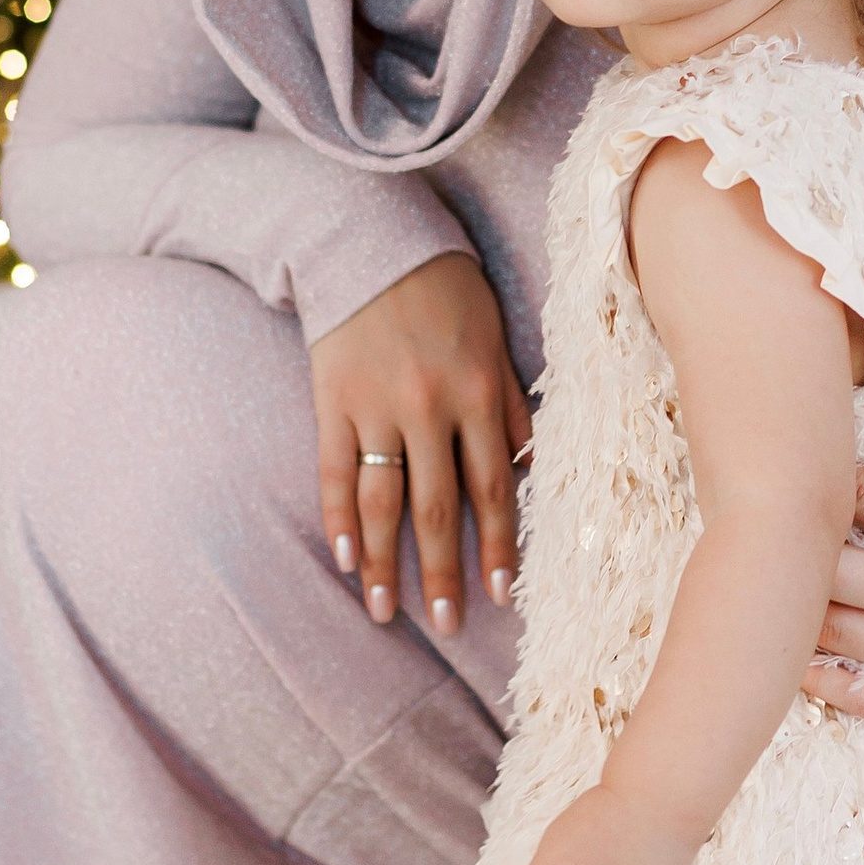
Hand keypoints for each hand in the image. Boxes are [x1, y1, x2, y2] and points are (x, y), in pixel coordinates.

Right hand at [311, 251, 530, 637]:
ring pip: (382, 501)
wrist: (370, 240)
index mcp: (479, 394)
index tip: (500, 597)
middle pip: (435, 507)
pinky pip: (335, 471)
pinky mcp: (332, 401)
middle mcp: (429, 407)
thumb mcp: (496, 340)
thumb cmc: (447, 292)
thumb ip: (514, 407)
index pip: (491, 488)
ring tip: (385, 610)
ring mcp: (375, 407)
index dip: (496, 547)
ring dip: (384, 562)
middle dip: (441, 571)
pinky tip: (344, 558)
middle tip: (445, 624)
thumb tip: (531, 469)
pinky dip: (338, 518)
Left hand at [805, 365, 863, 722]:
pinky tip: (796, 639)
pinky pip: (850, 693)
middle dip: (801, 546)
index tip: (815, 473)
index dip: (829, 482)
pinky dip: (812, 672)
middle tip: (782, 527)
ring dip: (797, 601)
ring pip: (830, 630)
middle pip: (833, 569)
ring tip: (781, 573)